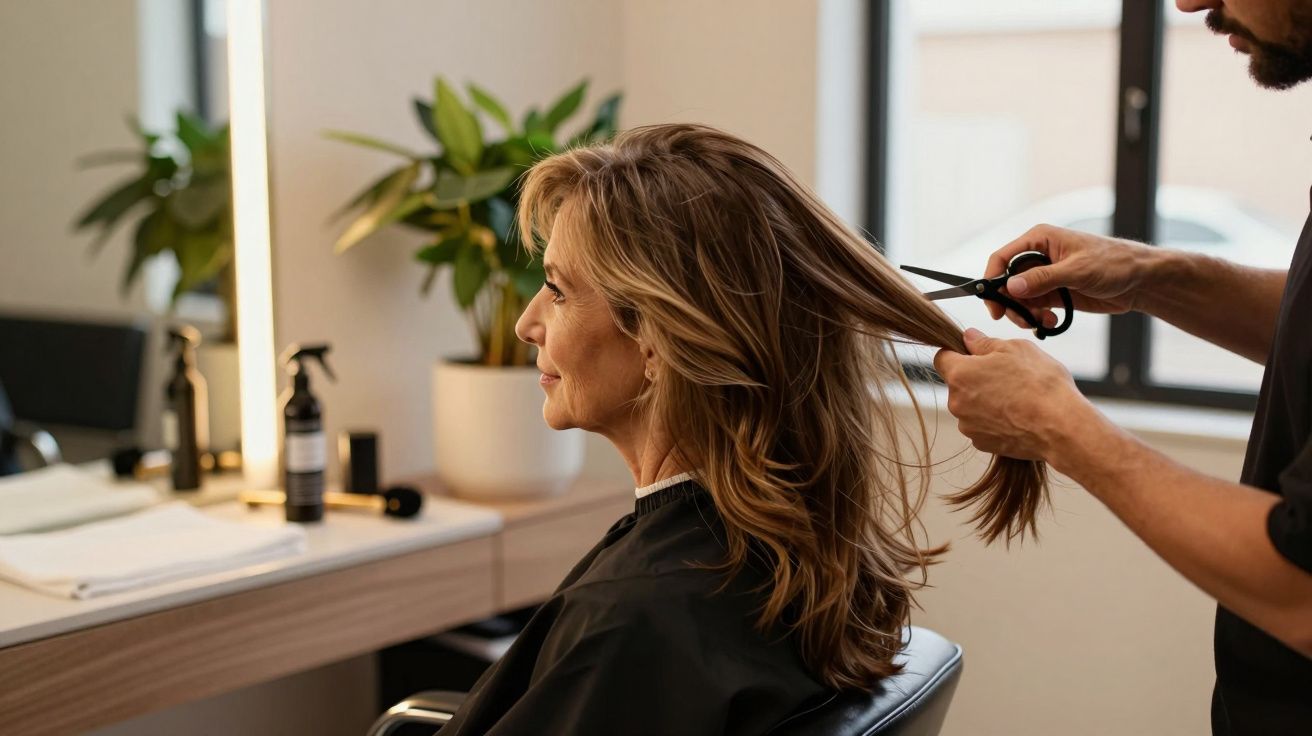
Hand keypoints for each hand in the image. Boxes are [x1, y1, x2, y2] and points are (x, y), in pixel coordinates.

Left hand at [934, 328, 1092, 461]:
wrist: (1060, 427)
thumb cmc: (1039, 383)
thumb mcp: (1015, 348)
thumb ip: (984, 343)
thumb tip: (968, 337)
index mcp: (960, 374)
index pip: (942, 358)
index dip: (958, 353)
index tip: (976, 354)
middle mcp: (956, 402)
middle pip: (958, 384)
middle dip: (975, 378)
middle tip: (1006, 376)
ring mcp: (968, 426)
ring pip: (970, 406)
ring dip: (985, 400)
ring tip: (1016, 398)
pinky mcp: (982, 443)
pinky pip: (982, 425)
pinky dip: (994, 420)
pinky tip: (1017, 416)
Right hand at [984, 224, 1154, 330]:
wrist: (1139, 281)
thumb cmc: (1113, 263)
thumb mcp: (1077, 270)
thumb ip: (1043, 278)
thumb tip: (1010, 286)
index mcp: (1039, 240)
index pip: (1003, 257)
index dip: (992, 279)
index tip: (992, 303)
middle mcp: (1037, 257)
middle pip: (1006, 282)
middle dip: (1010, 304)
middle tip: (1021, 320)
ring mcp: (1043, 277)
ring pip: (1017, 299)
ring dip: (1025, 314)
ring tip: (1042, 322)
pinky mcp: (1052, 294)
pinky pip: (1032, 309)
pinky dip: (1036, 319)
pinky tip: (1051, 323)